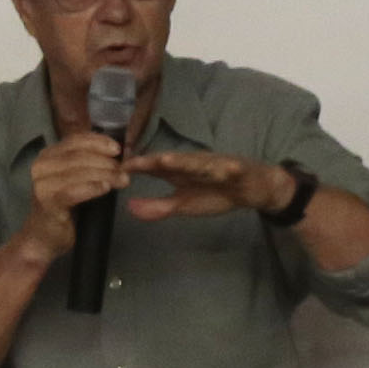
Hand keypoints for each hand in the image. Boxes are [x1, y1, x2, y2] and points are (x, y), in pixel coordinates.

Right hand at [12, 131, 131, 263]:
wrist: (45, 238)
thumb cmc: (64, 209)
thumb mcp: (76, 180)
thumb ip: (88, 164)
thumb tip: (117, 153)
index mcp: (48, 156)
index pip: (76, 140)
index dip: (99, 142)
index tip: (118, 149)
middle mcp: (42, 166)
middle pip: (79, 156)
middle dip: (106, 161)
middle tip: (125, 170)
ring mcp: (43, 184)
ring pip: (78, 172)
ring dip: (105, 174)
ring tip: (123, 180)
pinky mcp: (47, 201)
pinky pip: (73, 191)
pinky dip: (92, 188)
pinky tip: (106, 188)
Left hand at [123, 149, 286, 222]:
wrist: (253, 188)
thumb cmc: (215, 194)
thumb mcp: (184, 205)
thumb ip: (158, 207)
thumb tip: (129, 207)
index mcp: (179, 171)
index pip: (154, 168)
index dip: (136, 168)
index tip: (115, 169)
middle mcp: (194, 164)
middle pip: (173, 162)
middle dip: (154, 161)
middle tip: (135, 162)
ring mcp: (216, 165)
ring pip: (199, 163)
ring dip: (186, 161)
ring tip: (168, 160)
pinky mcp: (238, 169)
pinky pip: (234, 169)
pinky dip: (230, 168)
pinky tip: (229, 167)